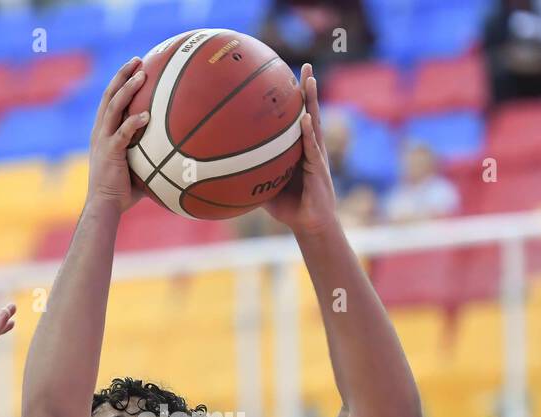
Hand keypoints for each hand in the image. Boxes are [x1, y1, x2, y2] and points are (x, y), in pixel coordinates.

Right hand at [87, 57, 149, 212]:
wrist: (104, 206)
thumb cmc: (123, 192)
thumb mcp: (139, 168)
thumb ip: (152, 156)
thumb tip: (179, 155)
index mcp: (103, 132)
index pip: (110, 101)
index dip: (120, 82)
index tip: (134, 68)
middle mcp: (100, 132)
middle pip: (109, 95)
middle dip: (122, 75)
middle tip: (138, 60)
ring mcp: (103, 140)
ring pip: (113, 107)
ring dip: (127, 89)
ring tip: (142, 75)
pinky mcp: (109, 152)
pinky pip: (122, 133)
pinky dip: (134, 122)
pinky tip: (147, 115)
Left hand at [265, 63, 339, 237]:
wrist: (308, 225)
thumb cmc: (288, 209)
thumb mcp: (264, 189)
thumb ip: (249, 175)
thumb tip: (221, 171)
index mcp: (299, 150)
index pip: (297, 119)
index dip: (296, 99)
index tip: (288, 77)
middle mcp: (311, 148)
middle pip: (310, 112)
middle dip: (309, 89)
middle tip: (307, 66)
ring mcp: (317, 156)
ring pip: (316, 123)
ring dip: (313, 101)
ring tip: (310, 81)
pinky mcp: (319, 168)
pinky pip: (312, 147)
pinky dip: (310, 132)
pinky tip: (306, 118)